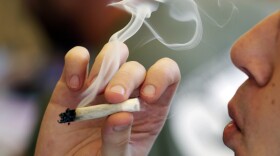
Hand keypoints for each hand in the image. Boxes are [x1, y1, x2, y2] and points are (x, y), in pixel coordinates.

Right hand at [35, 42, 180, 155]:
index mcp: (148, 108)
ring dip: (104, 67)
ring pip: (113, 52)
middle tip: (113, 98)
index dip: (161, 76)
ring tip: (92, 91)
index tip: (148, 95)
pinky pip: (78, 57)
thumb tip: (121, 116)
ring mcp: (100, 84)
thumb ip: (119, 141)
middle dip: (126, 78)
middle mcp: (127, 91)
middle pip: (136, 67)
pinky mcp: (74, 82)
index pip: (168, 75)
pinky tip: (74, 85)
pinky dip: (77, 63)